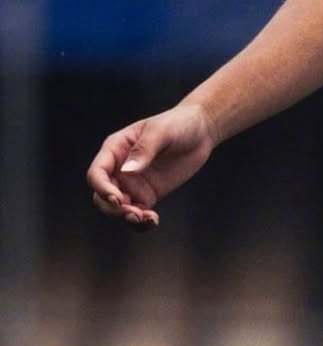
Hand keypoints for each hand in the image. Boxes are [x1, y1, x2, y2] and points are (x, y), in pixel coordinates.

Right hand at [86, 103, 217, 229]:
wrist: (201, 131)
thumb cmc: (178, 123)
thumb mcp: (162, 131)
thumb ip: (145, 149)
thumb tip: (127, 171)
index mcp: (115, 149)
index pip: (97, 174)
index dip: (101, 189)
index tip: (117, 199)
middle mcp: (119, 169)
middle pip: (102, 196)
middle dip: (114, 209)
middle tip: (134, 213)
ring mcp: (133, 184)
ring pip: (118, 208)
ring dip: (127, 217)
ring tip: (147, 218)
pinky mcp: (148, 195)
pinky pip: (138, 213)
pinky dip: (141, 222)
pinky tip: (153, 221)